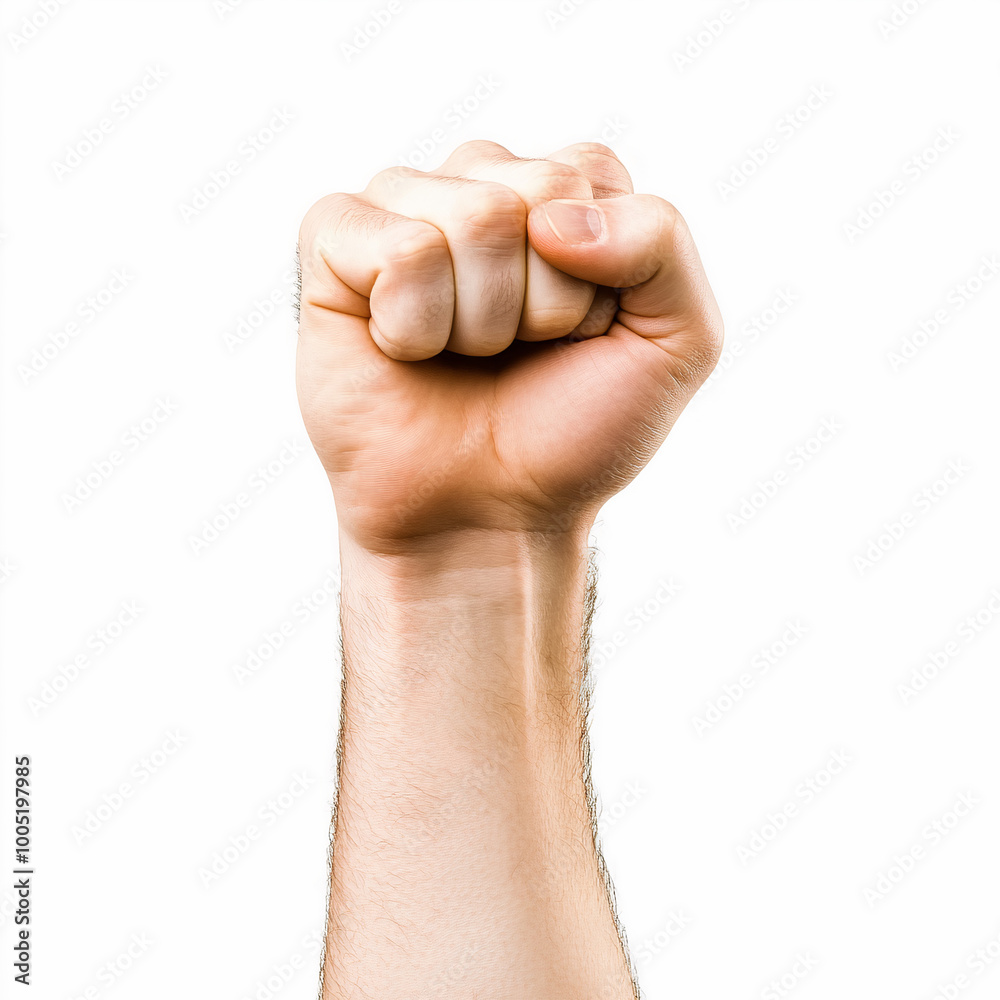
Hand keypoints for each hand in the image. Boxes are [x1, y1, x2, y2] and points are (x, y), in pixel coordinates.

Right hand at [296, 140, 722, 550]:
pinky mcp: (336, 243)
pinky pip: (399, 249)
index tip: (574, 337)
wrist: (485, 517)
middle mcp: (479, 185)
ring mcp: (404, 208)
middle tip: (514, 354)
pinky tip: (404, 350)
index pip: (591, 175)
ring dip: (481, 323)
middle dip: (544, 304)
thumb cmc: (572, 432)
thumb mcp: (676, 343)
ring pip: (474, 218)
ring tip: (461, 357)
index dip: (596, 281)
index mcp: (558, 195)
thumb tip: (552, 214)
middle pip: (539, 191)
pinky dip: (414, 325)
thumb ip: (664, 242)